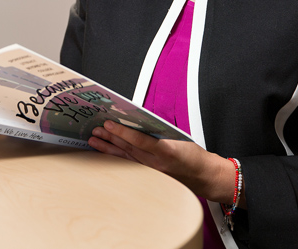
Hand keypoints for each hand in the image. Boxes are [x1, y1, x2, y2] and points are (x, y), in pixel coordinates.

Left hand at [89, 120, 242, 205]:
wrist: (203, 176)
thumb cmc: (193, 156)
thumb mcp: (178, 138)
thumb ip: (158, 131)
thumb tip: (137, 121)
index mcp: (166, 151)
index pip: (139, 140)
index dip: (122, 131)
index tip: (109, 124)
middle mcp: (156, 164)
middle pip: (127, 149)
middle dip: (109, 138)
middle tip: (95, 130)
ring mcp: (151, 171)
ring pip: (125, 157)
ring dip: (108, 148)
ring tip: (94, 140)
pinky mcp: (149, 176)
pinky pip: (129, 164)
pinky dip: (117, 157)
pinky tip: (107, 153)